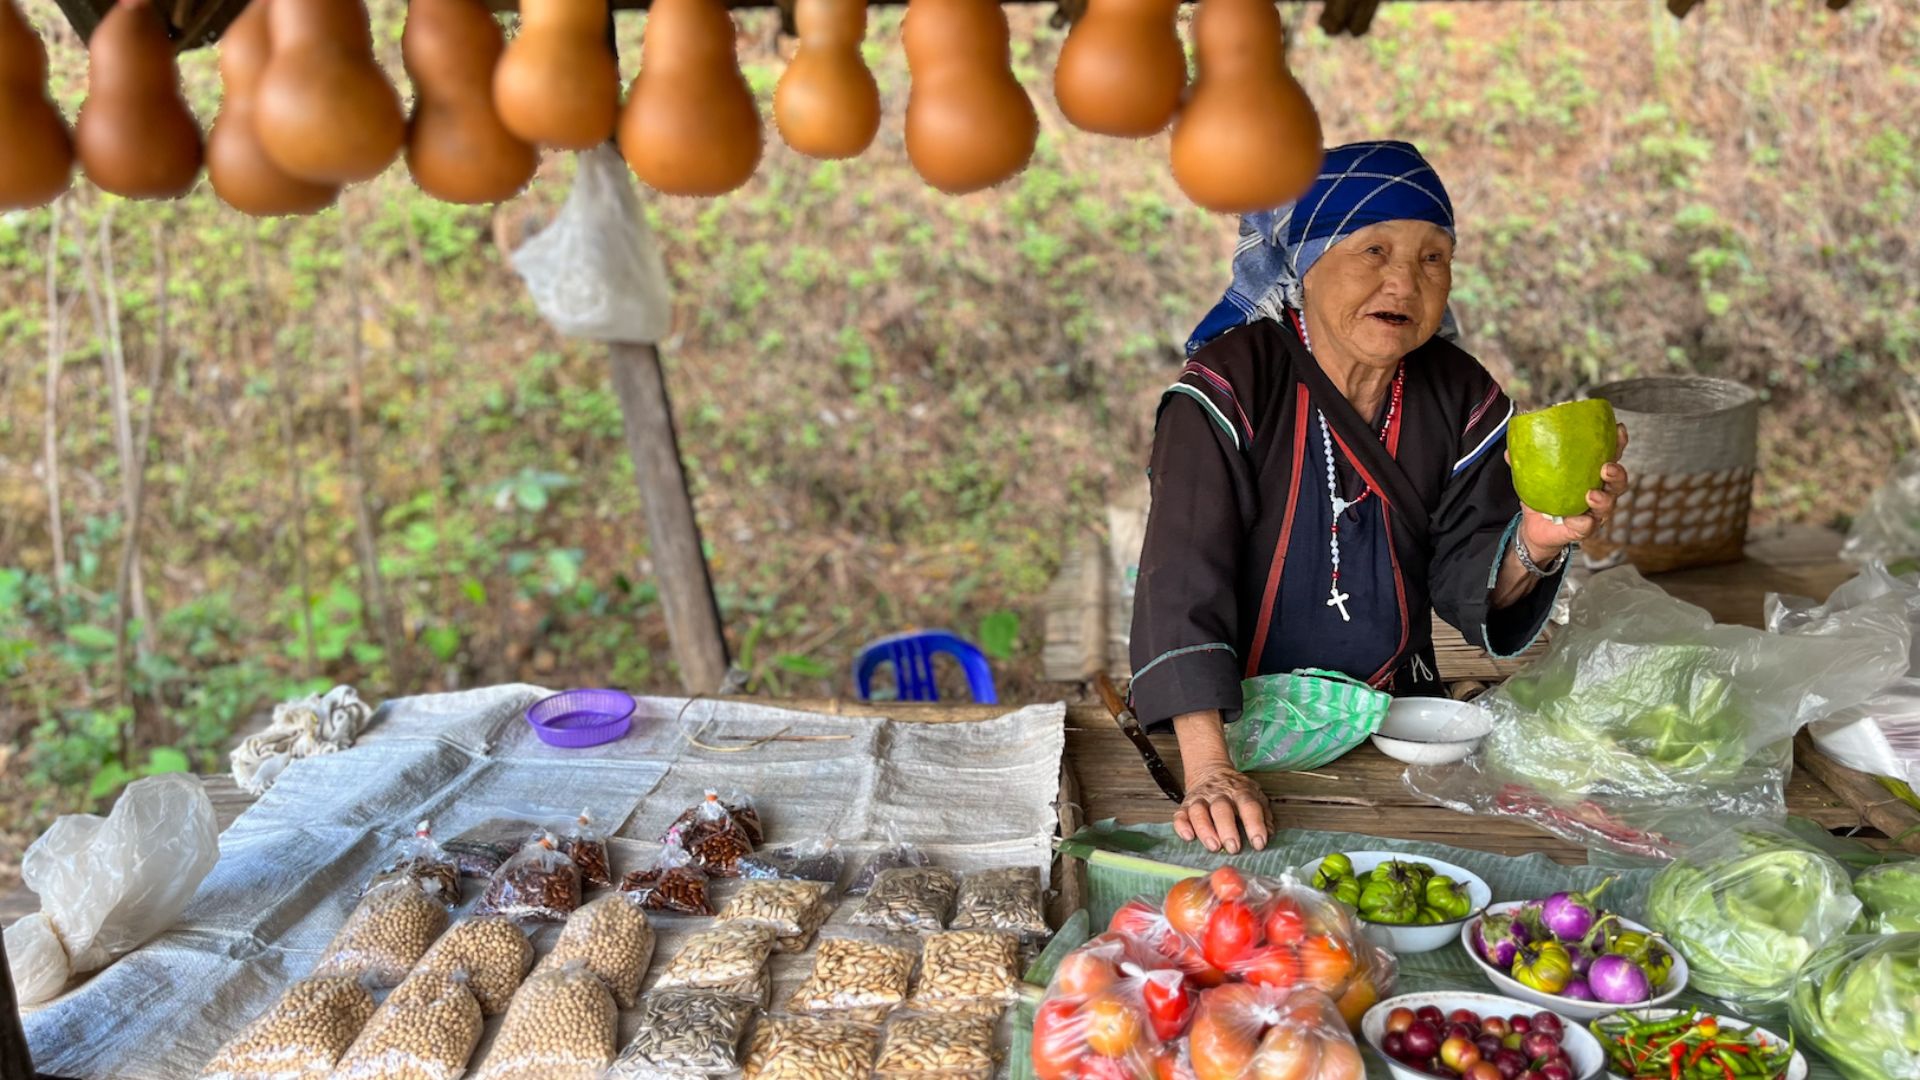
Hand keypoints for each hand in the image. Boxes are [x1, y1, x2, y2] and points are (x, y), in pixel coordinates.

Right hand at [1174, 762, 1271, 853]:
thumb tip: (1269, 834)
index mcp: (1241, 792)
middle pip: (1221, 809)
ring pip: (1199, 812)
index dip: (1255, 824)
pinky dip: (1182, 826)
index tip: (1258, 843)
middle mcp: (1220, 794)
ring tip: (1213, 846)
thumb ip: (1263, 815)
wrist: (1211, 771)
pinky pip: (1180, 815)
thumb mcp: (1255, 796)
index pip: (1249, 806)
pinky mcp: (1186, 805)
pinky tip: (1188, 837)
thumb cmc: (1236, 791)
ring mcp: (1201, 799)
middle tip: (1233, 848)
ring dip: (1205, 829)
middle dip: (1227, 829)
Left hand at [1510, 423, 1630, 558]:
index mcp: (1590, 474)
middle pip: (1618, 482)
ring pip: (1608, 505)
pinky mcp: (1583, 529)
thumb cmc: (1543, 497)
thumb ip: (1525, 462)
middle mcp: (1599, 492)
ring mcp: (1594, 512)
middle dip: (1617, 473)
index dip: (1618, 443)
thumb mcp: (1534, 476)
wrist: (1535, 529)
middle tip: (1607, 468)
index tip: (1619, 430)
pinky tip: (1576, 519)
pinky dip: (1583, 522)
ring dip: (1603, 499)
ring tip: (1592, 495)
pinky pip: (1587, 526)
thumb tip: (1510, 451)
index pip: (1610, 455)